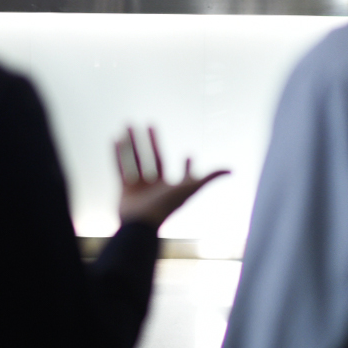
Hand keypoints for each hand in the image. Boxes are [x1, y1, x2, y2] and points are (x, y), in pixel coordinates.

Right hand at [114, 126, 228, 228]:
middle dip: (152, 142)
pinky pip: (120, 166)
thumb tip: (231, 169)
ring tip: (128, 126)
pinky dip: (117, 153)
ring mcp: (140, 187)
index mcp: (174, 189)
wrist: (141, 223)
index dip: (188, 166)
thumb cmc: (167, 206)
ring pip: (136, 159)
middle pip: (155, 159)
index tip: (190, 154)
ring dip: (132, 143)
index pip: (183, 175)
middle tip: (150, 125)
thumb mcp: (191, 188)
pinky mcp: (125, 187)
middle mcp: (157, 187)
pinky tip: (116, 139)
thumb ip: (210, 178)